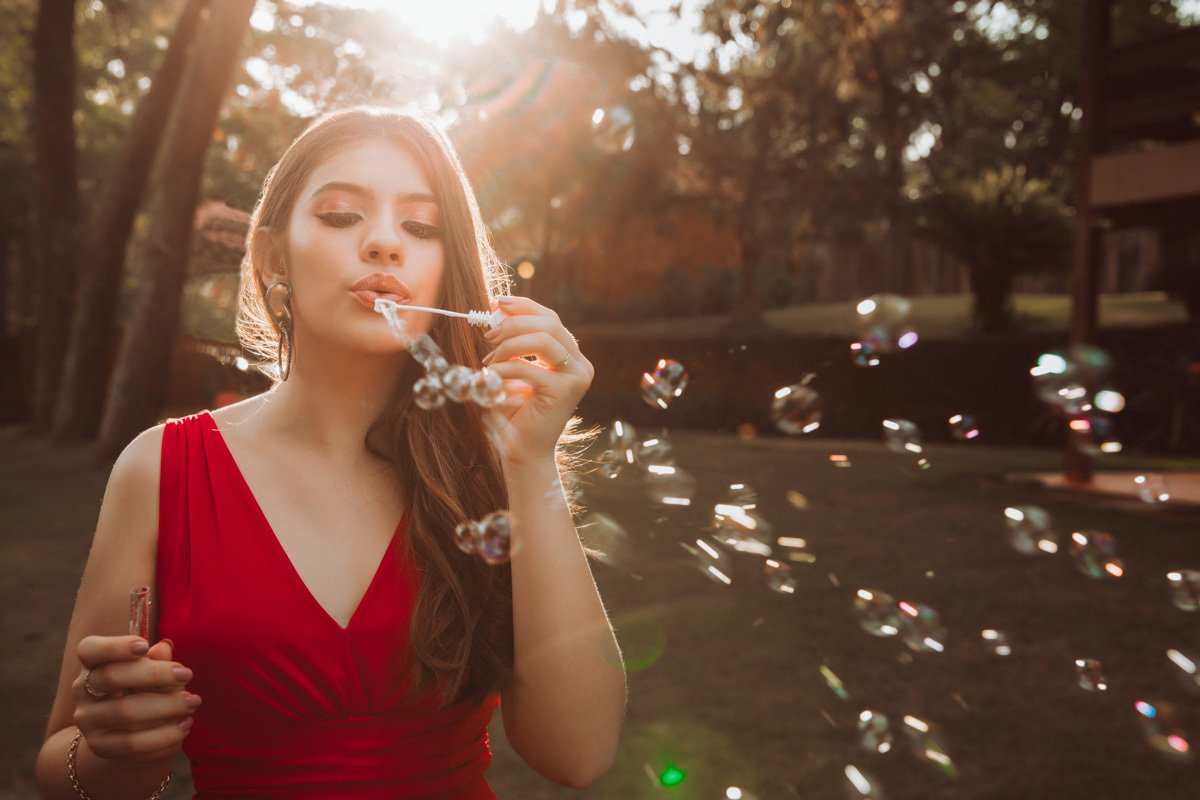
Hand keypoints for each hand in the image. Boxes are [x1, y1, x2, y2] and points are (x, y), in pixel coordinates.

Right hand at [72, 635, 200, 763]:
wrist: (132, 733)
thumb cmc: (144, 690)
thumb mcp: (152, 672)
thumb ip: (157, 660)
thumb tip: (164, 648)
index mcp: (93, 664)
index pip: (89, 649)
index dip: (114, 646)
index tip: (145, 645)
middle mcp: (83, 691)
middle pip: (110, 676)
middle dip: (154, 674)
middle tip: (187, 674)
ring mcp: (88, 720)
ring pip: (124, 711)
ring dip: (165, 705)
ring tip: (194, 702)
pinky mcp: (100, 746)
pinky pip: (132, 743)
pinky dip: (163, 735)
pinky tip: (186, 724)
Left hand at [481, 296, 593, 469]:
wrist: (522, 451)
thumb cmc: (515, 411)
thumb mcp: (512, 369)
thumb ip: (511, 341)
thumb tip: (498, 307)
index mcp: (570, 356)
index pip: (551, 319)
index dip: (524, 306)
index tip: (497, 303)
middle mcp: (579, 364)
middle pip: (550, 324)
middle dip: (514, 323)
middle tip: (489, 335)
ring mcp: (576, 377)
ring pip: (544, 340)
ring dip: (510, 344)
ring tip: (490, 359)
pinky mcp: (565, 391)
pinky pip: (529, 368)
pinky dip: (505, 368)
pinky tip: (491, 376)